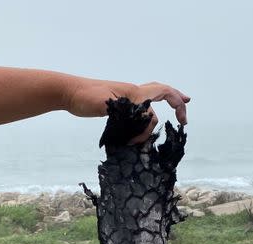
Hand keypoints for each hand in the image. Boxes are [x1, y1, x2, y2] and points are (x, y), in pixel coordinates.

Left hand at [63, 78, 190, 142]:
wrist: (69, 93)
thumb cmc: (85, 96)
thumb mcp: (107, 104)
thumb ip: (125, 110)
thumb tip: (143, 119)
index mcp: (134, 93)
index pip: (163, 93)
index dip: (177, 104)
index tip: (182, 121)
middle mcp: (133, 94)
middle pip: (162, 95)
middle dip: (176, 105)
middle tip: (183, 120)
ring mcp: (126, 100)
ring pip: (147, 109)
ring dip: (151, 124)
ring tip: (142, 141)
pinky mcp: (118, 107)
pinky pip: (136, 114)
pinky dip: (141, 123)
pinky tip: (137, 133)